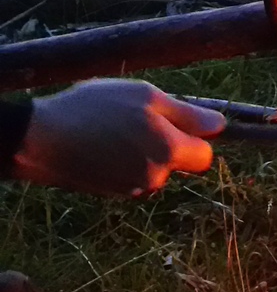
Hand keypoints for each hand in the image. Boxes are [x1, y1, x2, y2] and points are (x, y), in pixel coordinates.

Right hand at [12, 80, 225, 197]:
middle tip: (140, 120)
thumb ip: (187, 114)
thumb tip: (220, 126)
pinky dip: (127, 162)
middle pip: (180, 162)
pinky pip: (135, 175)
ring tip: (116, 129)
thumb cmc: (94, 109)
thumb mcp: (145, 97)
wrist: (41, 139)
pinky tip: (104, 145)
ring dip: (146, 151)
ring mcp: (134, 188)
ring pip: (156, 168)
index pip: (205, 156)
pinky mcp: (114, 193)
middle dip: (170, 144)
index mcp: (170, 152)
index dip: (196, 137)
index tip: (179, 121)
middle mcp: (156, 177)